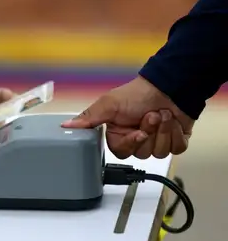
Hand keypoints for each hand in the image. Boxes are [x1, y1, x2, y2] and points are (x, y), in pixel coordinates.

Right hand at [61, 76, 194, 158]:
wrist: (169, 86)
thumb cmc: (137, 94)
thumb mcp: (109, 104)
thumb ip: (89, 118)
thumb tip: (64, 125)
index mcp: (119, 134)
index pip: (122, 152)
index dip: (132, 143)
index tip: (138, 131)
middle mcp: (136, 139)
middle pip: (142, 153)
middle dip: (149, 132)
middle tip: (151, 116)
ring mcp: (156, 141)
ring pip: (160, 152)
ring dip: (163, 130)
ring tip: (162, 114)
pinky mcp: (175, 141)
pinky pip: (176, 148)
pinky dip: (176, 132)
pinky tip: (173, 120)